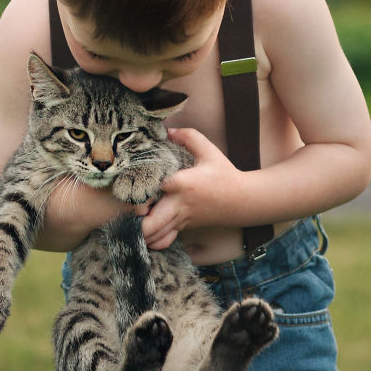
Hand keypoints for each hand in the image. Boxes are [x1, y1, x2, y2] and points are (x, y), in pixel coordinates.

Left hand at [141, 128, 239, 249]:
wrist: (242, 200)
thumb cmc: (223, 174)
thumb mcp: (208, 150)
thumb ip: (188, 136)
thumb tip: (167, 131)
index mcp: (182, 184)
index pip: (152, 190)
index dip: (137, 191)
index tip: (130, 186)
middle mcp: (179, 204)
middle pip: (149, 224)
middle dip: (134, 220)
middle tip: (128, 209)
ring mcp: (181, 219)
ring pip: (154, 236)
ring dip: (141, 231)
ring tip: (133, 220)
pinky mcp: (184, 227)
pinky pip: (164, 240)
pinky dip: (153, 239)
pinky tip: (148, 230)